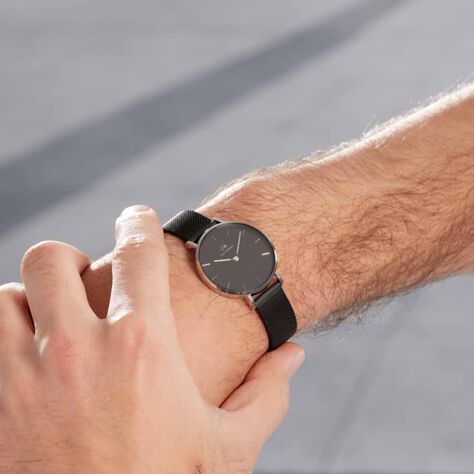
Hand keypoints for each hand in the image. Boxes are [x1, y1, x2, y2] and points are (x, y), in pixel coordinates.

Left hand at [0, 205, 304, 472]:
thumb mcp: (230, 446)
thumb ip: (266, 393)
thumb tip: (294, 355)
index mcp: (143, 347)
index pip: (139, 253)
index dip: (140, 222)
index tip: (139, 217)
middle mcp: (78, 351)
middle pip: (52, 259)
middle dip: (68, 259)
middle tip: (85, 278)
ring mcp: (26, 379)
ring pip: (5, 297)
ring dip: (27, 299)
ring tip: (52, 318)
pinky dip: (4, 334)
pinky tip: (27, 356)